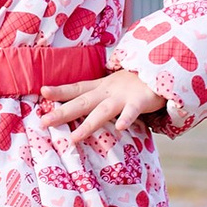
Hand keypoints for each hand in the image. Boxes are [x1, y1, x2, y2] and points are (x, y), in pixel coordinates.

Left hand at [43, 71, 169, 140]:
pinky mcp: (141, 101)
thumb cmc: (136, 83)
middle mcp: (108, 91)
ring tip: (73, 138)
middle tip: (43, 122)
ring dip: (88, 124)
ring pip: (103, 111)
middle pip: (82, 102)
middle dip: (62, 113)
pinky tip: (119, 128)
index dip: (60, 90)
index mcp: (101, 87)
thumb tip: (80, 106)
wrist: (164, 69)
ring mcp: (124, 96)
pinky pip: (133, 112)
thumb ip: (99, 95)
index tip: (42, 92)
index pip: (76, 88)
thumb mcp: (113, 86)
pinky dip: (126, 119)